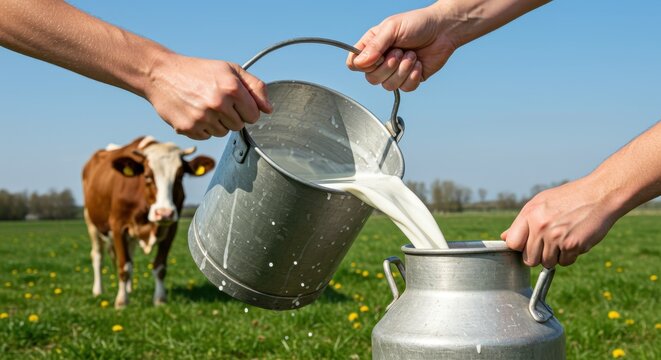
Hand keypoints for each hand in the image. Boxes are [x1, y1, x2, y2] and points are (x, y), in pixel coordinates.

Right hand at [145, 54, 271, 139]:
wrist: (161, 74)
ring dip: (217, 122)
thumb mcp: (230, 70)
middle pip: (239, 126)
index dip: (247, 109)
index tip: (236, 102)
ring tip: (204, 105)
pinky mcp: (188, 128)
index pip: (254, 115)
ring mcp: (202, 117)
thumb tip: (269, 110)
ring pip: (223, 132)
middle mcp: (218, 103)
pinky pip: (207, 136)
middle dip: (232, 116)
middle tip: (216, 101)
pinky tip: (194, 112)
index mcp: (232, 88)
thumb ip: (255, 87)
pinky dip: (202, 127)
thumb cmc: (199, 71)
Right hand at [346, 3, 456, 91]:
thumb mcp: (392, 28)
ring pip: (388, 86)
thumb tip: (359, 63)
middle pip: (371, 79)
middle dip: (388, 66)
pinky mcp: (409, 80)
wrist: (443, 30)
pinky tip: (418, 63)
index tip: (376, 55)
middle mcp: (381, 61)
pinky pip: (405, 88)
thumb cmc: (417, 24)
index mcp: (372, 47)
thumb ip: (374, 45)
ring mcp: (395, 72)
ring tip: (412, 55)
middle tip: (400, 51)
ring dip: (403, 69)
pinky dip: (413, 76)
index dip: (362, 64)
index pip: (354, 64)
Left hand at [501, 178, 617, 267]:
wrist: (600, 194)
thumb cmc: (569, 198)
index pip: (512, 243)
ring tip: (564, 238)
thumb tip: (504, 238)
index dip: (520, 247)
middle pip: (529, 259)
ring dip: (555, 256)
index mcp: (530, 214)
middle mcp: (540, 226)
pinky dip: (570, 256)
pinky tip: (575, 239)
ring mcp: (556, 237)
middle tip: (550, 243)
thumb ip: (522, 222)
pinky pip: (565, 262)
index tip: (528, 245)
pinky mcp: (573, 245)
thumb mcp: (541, 202)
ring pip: (547, 263)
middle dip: (538, 255)